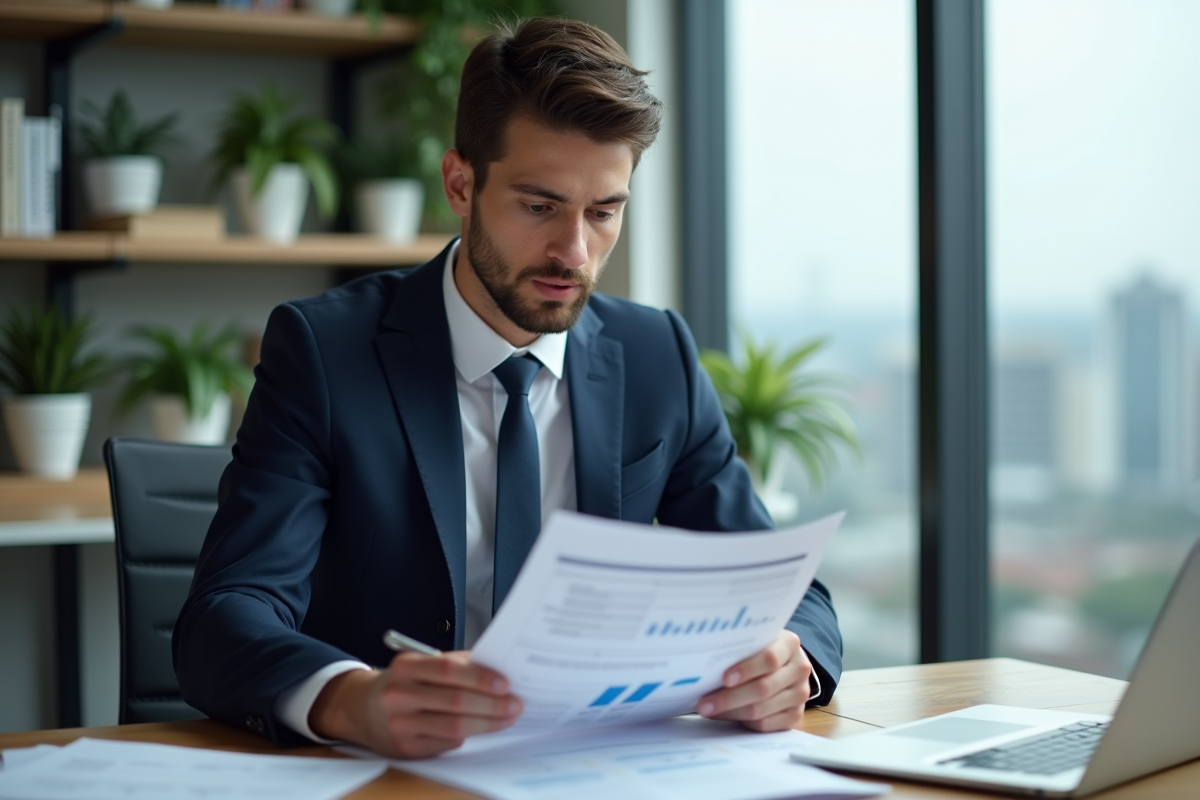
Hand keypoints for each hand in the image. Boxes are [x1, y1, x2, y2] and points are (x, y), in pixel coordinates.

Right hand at [309, 651, 521, 757]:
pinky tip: (480, 728)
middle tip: (515, 704)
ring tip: (507, 718)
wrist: (361, 708)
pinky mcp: (405, 749)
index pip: (449, 671)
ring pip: (454, 727)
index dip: (480, 677)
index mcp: (406, 667)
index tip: (505, 683)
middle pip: (456, 702)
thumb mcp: (420, 663)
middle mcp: (399, 695)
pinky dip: (467, 736)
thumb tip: (496, 669)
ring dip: (487, 723)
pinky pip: (446, 743)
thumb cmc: (402, 682)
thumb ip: (455, 664)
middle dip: (492, 704)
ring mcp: (400, 725)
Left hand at [696, 630, 811, 731]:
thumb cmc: (759, 650)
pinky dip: (742, 722)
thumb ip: (739, 649)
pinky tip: (726, 716)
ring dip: (731, 712)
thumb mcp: (754, 642)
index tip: (724, 679)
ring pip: (761, 710)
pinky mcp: (795, 715)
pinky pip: (765, 725)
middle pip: (763, 688)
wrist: (784, 663)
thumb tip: (704, 667)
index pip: (769, 658)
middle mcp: (800, 668)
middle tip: (704, 704)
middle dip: (729, 698)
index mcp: (789, 644)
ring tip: (709, 710)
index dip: (746, 669)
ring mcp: (800, 693)